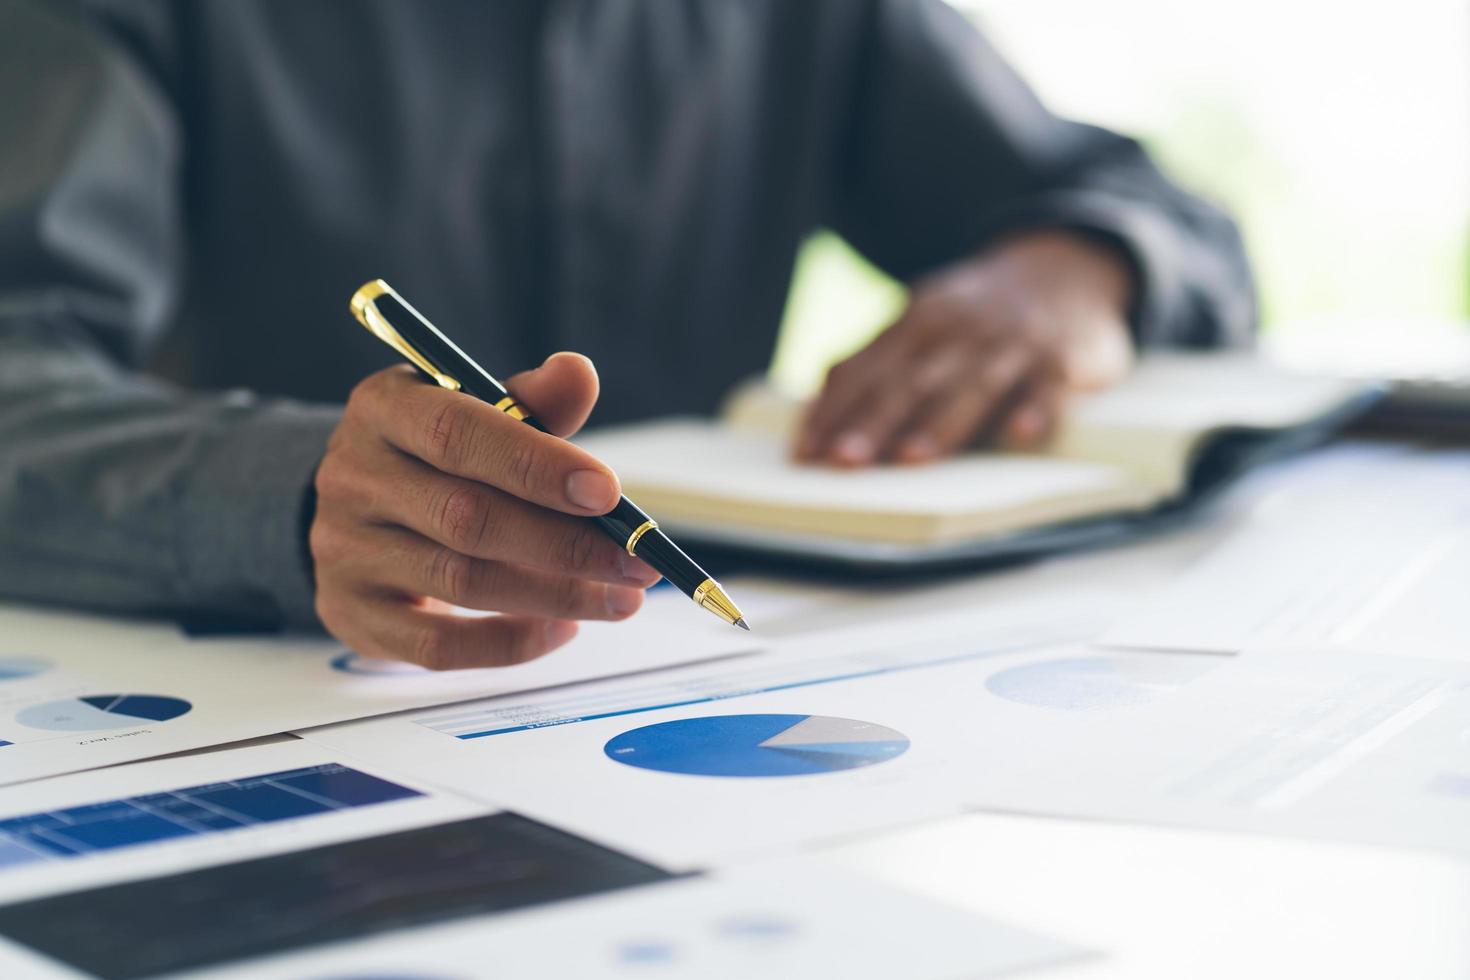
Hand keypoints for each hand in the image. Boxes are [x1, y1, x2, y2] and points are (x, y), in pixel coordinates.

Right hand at [310, 352, 659, 668]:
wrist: (358, 510)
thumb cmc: (437, 457)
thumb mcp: (476, 412)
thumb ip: (531, 401)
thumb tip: (579, 373)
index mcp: (384, 409)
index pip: (456, 434)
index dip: (537, 465)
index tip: (609, 493)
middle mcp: (354, 477)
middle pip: (467, 518)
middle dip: (566, 545)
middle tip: (638, 562)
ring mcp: (345, 551)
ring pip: (461, 583)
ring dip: (556, 596)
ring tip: (621, 598)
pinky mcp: (353, 615)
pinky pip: (438, 647)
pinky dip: (510, 643)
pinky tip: (562, 628)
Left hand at [794, 231, 1135, 465]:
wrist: (1063, 271)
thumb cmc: (974, 320)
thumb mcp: (922, 322)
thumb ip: (875, 360)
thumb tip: (815, 412)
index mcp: (917, 319)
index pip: (866, 368)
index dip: (833, 410)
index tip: (806, 451)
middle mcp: (961, 326)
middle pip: (911, 380)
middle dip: (874, 420)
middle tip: (844, 459)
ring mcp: (1012, 342)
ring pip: (973, 385)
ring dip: (941, 422)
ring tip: (912, 457)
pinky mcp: (1062, 360)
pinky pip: (1048, 387)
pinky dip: (1036, 409)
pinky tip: (1021, 433)